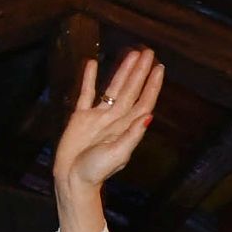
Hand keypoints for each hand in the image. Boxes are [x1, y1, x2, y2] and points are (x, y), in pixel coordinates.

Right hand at [51, 49, 161, 231]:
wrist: (72, 179)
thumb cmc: (97, 171)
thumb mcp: (118, 154)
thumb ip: (132, 135)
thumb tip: (149, 115)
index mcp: (126, 127)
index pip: (143, 101)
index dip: (152, 85)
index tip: (159, 67)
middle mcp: (115, 118)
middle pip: (131, 89)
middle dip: (140, 71)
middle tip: (148, 51)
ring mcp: (98, 116)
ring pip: (112, 87)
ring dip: (122, 71)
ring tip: (131, 53)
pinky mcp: (80, 117)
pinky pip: (85, 93)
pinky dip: (89, 78)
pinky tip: (92, 63)